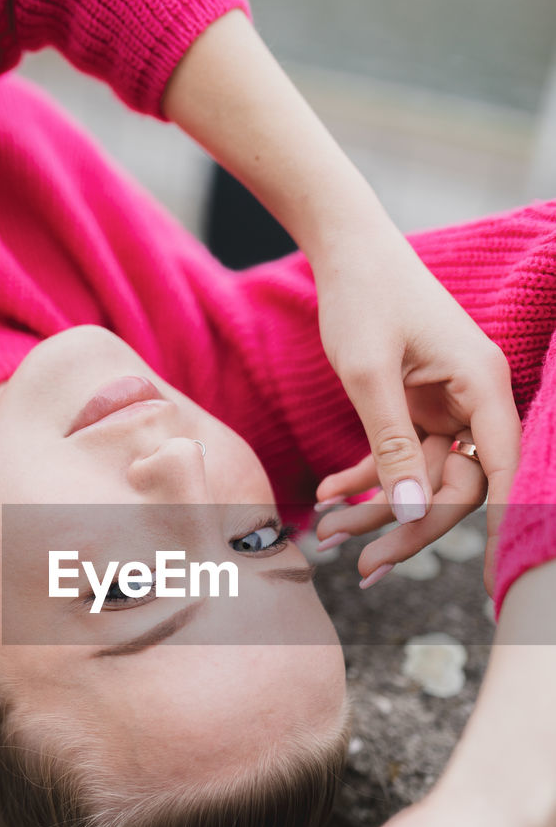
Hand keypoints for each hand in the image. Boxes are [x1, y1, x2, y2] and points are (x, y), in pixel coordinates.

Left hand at [311, 228, 519, 595]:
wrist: (345, 250)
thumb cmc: (363, 297)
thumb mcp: (369, 374)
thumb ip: (392, 443)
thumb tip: (409, 511)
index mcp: (482, 386)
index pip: (501, 472)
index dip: (498, 525)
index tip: (489, 576)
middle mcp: (475, 399)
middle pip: (457, 486)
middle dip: (408, 526)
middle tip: (362, 566)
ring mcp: (447, 405)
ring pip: (421, 479)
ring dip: (376, 507)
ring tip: (325, 535)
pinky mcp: (417, 407)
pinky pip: (399, 457)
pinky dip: (365, 477)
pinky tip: (327, 496)